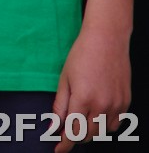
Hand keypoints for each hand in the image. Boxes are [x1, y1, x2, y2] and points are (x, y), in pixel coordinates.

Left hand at [52, 25, 130, 150]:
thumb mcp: (64, 78)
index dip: (64, 144)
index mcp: (82, 98)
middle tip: (68, 128)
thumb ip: (59, 106)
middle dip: (76, 136)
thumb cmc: (82, 54)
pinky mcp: (125, 102)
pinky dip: (105, 123)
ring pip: (102, 132)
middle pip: (87, 135)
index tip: (58, 149)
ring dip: (90, 130)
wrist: (106, 39)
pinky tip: (98, 112)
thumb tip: (53, 127)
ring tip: (83, 117)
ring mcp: (115, 104)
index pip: (72, 132)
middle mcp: (101, 105)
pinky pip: (115, 123)